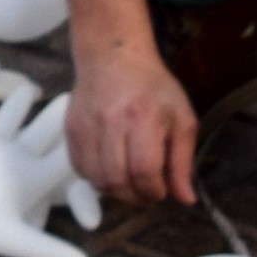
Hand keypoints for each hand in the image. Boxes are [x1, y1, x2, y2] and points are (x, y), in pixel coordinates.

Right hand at [61, 44, 195, 207]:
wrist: (114, 57)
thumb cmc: (153, 89)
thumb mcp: (182, 119)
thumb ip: (183, 162)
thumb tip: (185, 199)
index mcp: (143, 117)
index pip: (144, 171)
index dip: (154, 191)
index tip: (161, 191)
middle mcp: (110, 121)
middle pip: (117, 180)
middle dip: (135, 197)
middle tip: (146, 193)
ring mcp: (86, 125)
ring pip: (96, 179)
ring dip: (115, 191)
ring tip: (130, 183)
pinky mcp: (71, 129)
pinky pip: (79, 168)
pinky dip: (96, 177)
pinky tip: (111, 168)